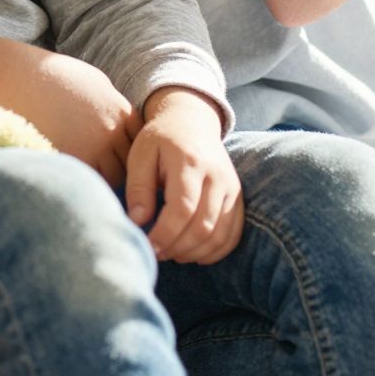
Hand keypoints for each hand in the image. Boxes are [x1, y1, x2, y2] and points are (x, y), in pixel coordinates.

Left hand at [125, 88, 242, 263]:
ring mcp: (231, 187)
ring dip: (194, 253)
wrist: (192, 122)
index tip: (147, 246)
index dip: (164, 234)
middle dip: (176, 248)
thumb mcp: (141, 155)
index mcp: (190, 162)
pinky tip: (194, 254)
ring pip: (219, 235)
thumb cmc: (161, 140)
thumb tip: (138, 221)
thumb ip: (138, 187)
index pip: (182, 208)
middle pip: (202, 226)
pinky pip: (233, 234)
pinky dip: (215, 252)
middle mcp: (216, 175)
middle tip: (157, 252)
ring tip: (172, 252)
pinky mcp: (237, 197)